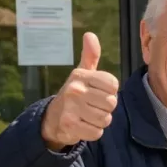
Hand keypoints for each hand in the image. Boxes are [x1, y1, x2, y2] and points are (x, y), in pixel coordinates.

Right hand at [40, 33, 119, 150]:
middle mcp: (75, 90)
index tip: (97, 92)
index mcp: (81, 76)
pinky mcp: (70, 125)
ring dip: (100, 121)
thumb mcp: (81, 72)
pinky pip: (97, 132)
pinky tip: (83, 125)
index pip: (113, 85)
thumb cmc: (74, 93)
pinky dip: (93, 132)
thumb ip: (90, 55)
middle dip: (105, 108)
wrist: (52, 117)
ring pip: (106, 118)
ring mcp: (71, 108)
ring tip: (87, 115)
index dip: (110, 92)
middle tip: (91, 106)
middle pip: (112, 103)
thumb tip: (90, 35)